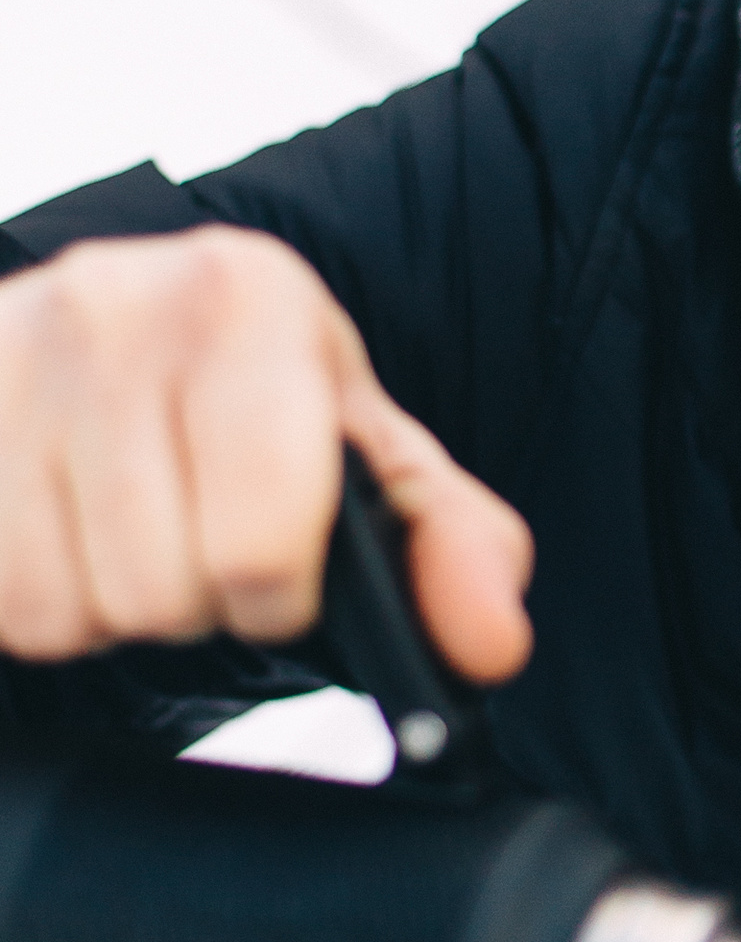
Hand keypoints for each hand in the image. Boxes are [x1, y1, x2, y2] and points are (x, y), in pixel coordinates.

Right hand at [0, 227, 531, 676]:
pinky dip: (35, 599)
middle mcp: (115, 299)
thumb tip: (490, 642)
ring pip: (63, 604)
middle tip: (201, 547)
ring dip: (110, 607)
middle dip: (195, 604)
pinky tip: (69, 536)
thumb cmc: (271, 418)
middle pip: (158, 591)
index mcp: (253, 300)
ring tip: (136, 537)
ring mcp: (5, 344)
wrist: (124, 345)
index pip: (258, 548)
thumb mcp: (383, 469)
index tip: (284, 570)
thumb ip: (459, 552)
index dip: (278, 598)